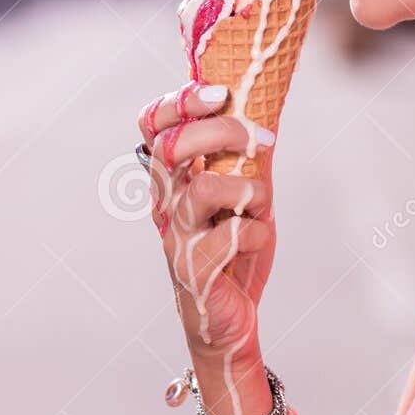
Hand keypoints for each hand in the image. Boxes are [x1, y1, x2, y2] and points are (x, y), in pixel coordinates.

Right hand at [137, 81, 276, 357]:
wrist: (227, 320)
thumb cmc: (234, 253)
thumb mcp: (243, 194)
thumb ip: (243, 156)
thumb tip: (262, 105)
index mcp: (172, 179)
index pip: (152, 125)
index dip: (180, 101)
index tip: (221, 94)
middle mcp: (166, 203)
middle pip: (173, 146)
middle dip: (222, 131)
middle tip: (259, 140)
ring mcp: (177, 236)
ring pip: (202, 189)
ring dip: (246, 189)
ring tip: (259, 204)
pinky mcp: (194, 269)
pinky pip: (230, 235)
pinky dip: (256, 231)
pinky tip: (257, 238)